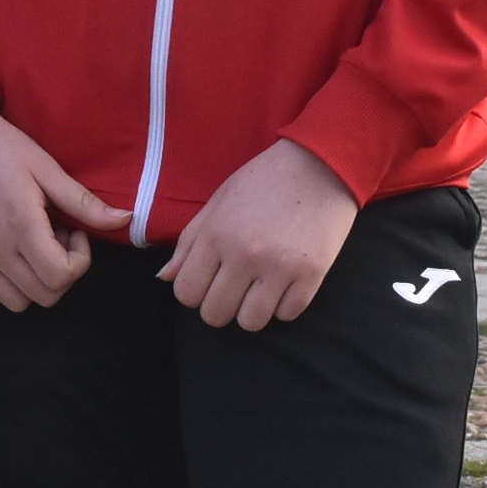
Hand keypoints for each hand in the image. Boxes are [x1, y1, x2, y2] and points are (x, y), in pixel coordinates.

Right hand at [0, 99, 129, 312]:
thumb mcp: (48, 169)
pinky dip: (11, 282)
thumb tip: (126, 219)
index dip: (79, 260)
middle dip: (62, 272)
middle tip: (57, 237)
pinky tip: (12, 248)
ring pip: (18, 302)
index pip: (60, 276)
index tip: (74, 231)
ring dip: (36, 281)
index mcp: (19, 224)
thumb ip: (84, 203)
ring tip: (34, 244)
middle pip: (44, 295)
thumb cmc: (4, 149)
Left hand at [160, 140, 358, 330]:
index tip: (210, 280)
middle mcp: (244, 254)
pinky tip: (286, 281)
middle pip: (214, 315)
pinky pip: (287, 315)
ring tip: (261, 287)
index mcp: (216, 234)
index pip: (185, 293)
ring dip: (253, 310)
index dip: (194, 292)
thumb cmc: (264, 181)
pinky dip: (284, 304)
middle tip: (236, 286)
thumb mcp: (218, 202)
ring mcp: (279, 267)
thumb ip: (189, 242)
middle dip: (221, 306)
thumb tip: (165, 277)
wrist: (321, 164)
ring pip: (250, 323)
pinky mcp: (311, 274)